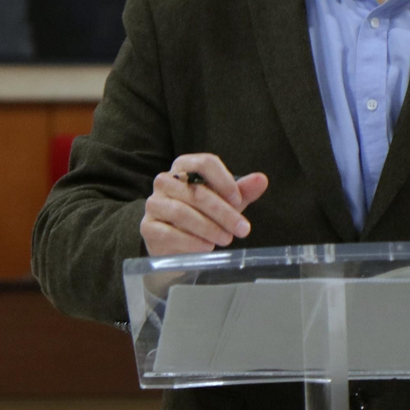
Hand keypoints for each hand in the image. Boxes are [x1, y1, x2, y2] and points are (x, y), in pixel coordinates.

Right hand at [141, 154, 268, 255]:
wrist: (178, 246)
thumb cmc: (203, 216)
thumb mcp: (226, 203)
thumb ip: (242, 191)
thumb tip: (262, 179)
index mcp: (184, 166)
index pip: (205, 162)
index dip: (225, 180)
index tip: (239, 200)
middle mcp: (164, 180)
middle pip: (196, 191)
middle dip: (223, 212)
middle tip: (241, 229)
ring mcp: (153, 204)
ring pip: (182, 212)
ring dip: (209, 228)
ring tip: (225, 240)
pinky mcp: (147, 227)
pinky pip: (169, 233)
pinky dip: (191, 242)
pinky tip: (206, 247)